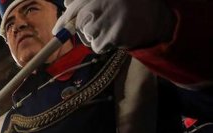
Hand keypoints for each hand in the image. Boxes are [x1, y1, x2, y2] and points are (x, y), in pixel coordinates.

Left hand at [53, 0, 175, 52]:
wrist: (158, 14)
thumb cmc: (133, 3)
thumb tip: (67, 5)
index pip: (72, 11)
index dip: (63, 23)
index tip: (56, 32)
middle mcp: (96, 8)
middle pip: (80, 28)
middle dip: (88, 30)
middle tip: (106, 25)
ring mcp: (103, 23)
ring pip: (88, 38)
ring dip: (98, 37)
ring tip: (115, 28)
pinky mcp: (111, 36)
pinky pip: (98, 47)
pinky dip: (105, 45)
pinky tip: (118, 36)